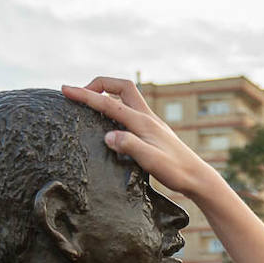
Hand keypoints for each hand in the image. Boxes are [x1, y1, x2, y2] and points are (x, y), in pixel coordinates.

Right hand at [62, 78, 218, 197]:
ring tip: (92, 104)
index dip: (85, 95)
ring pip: (127, 97)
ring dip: (108, 95)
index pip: (108, 103)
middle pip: (120, 87)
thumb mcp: (151, 162)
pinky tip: (112, 122)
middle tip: (81, 93)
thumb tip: (108, 135)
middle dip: (99, 84)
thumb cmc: (176, 172)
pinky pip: (131, 110)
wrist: (197, 178)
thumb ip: (130, 146)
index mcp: (142, 122)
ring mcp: (151, 122)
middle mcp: (147, 117)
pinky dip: (117, 108)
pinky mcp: (154, 130)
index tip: (65, 90)